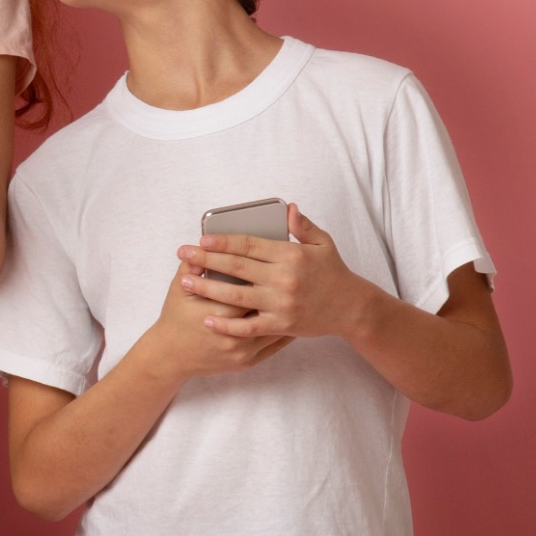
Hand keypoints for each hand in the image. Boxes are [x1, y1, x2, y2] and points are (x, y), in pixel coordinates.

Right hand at [135, 259, 294, 382]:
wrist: (170, 357)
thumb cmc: (174, 319)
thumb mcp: (178, 290)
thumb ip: (192, 266)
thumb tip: (205, 244)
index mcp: (220, 312)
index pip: (249, 286)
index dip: (261, 271)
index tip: (274, 259)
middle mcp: (236, 334)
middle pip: (266, 305)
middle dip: (280, 289)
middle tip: (293, 273)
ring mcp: (243, 350)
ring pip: (276, 327)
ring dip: (288, 310)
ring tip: (301, 293)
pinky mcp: (248, 361)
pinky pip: (274, 345)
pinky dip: (286, 330)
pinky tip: (292, 316)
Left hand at [179, 206, 382, 339]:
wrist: (352, 308)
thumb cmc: (333, 272)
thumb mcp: (323, 244)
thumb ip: (303, 226)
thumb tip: (288, 208)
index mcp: (291, 255)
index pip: (249, 245)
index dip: (223, 241)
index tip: (202, 238)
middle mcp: (284, 279)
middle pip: (236, 267)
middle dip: (206, 260)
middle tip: (182, 254)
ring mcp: (282, 304)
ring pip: (236, 296)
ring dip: (208, 289)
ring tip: (185, 283)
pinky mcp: (282, 325)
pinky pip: (248, 327)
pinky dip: (227, 325)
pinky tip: (207, 319)